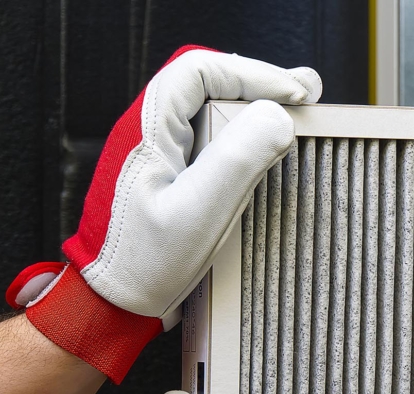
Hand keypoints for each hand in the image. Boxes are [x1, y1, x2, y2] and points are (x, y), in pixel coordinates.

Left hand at [6, 46, 321, 382]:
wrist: (109, 303)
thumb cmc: (141, 266)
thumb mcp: (198, 214)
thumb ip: (238, 160)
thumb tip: (277, 117)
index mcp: (148, 129)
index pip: (203, 70)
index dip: (255, 72)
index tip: (296, 93)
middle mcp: (147, 132)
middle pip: (207, 82)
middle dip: (258, 85)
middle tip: (304, 97)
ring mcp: (155, 152)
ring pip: (207, 109)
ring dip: (251, 111)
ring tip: (290, 120)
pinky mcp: (166, 175)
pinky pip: (205, 139)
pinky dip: (239, 138)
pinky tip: (260, 153)